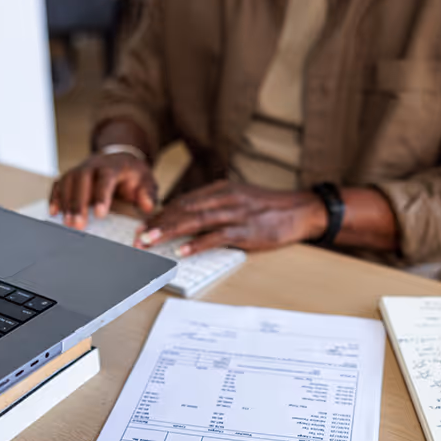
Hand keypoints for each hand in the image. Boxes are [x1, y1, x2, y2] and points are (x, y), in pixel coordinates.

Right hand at [50, 152, 156, 228]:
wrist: (122, 159)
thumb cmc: (134, 175)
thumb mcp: (147, 181)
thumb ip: (148, 194)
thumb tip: (147, 206)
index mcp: (113, 166)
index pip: (106, 178)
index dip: (102, 195)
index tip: (100, 214)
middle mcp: (93, 165)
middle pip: (81, 179)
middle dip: (78, 203)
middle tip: (77, 224)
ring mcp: (80, 169)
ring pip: (68, 181)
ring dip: (65, 202)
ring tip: (67, 223)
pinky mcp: (71, 176)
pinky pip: (59, 183)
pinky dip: (55, 197)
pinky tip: (53, 212)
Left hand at [136, 181, 327, 255]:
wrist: (302, 209)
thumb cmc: (269, 208)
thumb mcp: (239, 200)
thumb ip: (216, 207)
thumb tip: (188, 220)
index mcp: (221, 189)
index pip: (184, 200)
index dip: (161, 213)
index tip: (143, 225)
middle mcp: (225, 197)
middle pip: (184, 209)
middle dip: (158, 223)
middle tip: (138, 236)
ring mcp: (236, 213)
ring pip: (195, 220)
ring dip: (169, 231)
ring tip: (150, 241)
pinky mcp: (247, 230)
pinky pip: (217, 236)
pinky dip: (197, 244)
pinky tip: (182, 251)